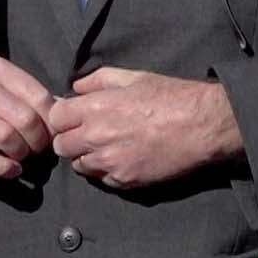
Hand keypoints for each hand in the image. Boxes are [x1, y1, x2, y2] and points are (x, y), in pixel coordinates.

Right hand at [0, 55, 55, 179]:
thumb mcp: (7, 89)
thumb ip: (34, 97)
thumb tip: (66, 111)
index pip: (39, 97)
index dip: (52, 121)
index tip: (52, 133)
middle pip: (26, 119)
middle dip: (38, 140)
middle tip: (37, 148)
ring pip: (7, 137)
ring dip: (21, 153)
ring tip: (21, 156)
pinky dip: (3, 168)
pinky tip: (12, 170)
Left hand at [46, 68, 240, 188]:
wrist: (202, 126)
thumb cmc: (171, 97)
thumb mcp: (133, 77)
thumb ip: (98, 80)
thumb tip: (76, 88)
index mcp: (95, 107)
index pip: (55, 118)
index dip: (63, 116)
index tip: (74, 116)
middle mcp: (96, 137)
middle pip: (61, 146)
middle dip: (70, 138)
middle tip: (87, 133)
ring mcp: (109, 162)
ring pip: (79, 166)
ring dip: (86, 157)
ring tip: (106, 147)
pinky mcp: (124, 181)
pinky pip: (101, 180)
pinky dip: (106, 171)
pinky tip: (123, 159)